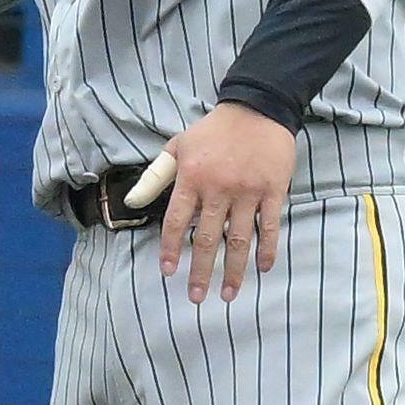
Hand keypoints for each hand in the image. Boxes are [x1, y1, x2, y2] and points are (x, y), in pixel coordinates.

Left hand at [156, 102, 294, 303]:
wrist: (259, 107)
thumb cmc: (215, 130)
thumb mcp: (179, 145)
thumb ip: (156, 176)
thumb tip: (130, 202)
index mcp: (193, 177)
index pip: (177, 222)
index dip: (172, 250)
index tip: (169, 273)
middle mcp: (219, 188)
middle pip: (208, 238)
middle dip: (201, 272)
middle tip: (196, 297)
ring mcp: (248, 190)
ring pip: (239, 238)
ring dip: (233, 270)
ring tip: (228, 294)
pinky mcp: (274, 188)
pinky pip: (270, 224)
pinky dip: (268, 248)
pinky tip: (263, 267)